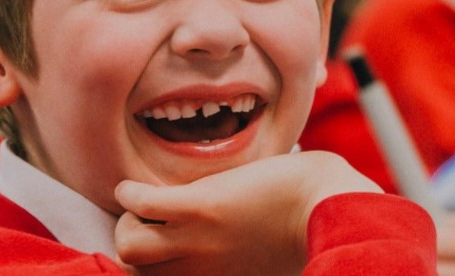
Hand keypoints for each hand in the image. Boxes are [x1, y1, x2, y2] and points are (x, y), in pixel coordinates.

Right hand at [114, 151, 380, 274]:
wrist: (328, 205)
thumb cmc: (309, 230)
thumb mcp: (266, 266)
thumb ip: (239, 266)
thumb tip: (234, 252)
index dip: (148, 271)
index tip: (153, 251)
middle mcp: (202, 271)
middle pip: (134, 271)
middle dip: (129, 248)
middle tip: (144, 225)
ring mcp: (198, 241)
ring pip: (128, 247)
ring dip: (125, 224)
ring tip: (140, 208)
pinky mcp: (201, 207)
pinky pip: (141, 204)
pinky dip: (130, 193)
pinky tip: (137, 186)